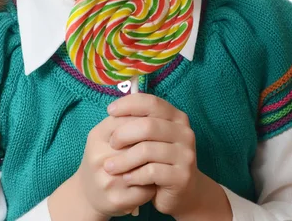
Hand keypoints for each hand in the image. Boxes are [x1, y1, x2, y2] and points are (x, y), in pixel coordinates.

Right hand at [75, 113, 156, 217]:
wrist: (87, 193)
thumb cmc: (102, 157)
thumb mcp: (106, 135)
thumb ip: (125, 120)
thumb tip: (152, 108)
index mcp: (97, 136)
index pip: (129, 121)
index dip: (146, 123)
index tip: (156, 125)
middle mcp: (99, 157)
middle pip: (139, 144)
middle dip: (154, 144)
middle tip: (164, 143)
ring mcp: (108, 180)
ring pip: (146, 167)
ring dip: (157, 164)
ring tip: (161, 161)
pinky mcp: (117, 200)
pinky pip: (147, 189)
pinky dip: (154, 184)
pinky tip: (154, 181)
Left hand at [104, 93, 200, 218]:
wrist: (182, 192)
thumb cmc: (158, 160)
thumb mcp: (150, 137)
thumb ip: (137, 122)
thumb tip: (113, 111)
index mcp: (176, 117)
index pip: (151, 102)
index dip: (128, 104)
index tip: (110, 111)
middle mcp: (185, 133)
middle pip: (148, 126)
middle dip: (123, 134)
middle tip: (111, 144)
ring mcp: (186, 155)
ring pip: (147, 150)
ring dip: (124, 159)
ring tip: (110, 166)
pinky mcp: (182, 176)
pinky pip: (152, 172)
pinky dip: (134, 175)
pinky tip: (126, 178)